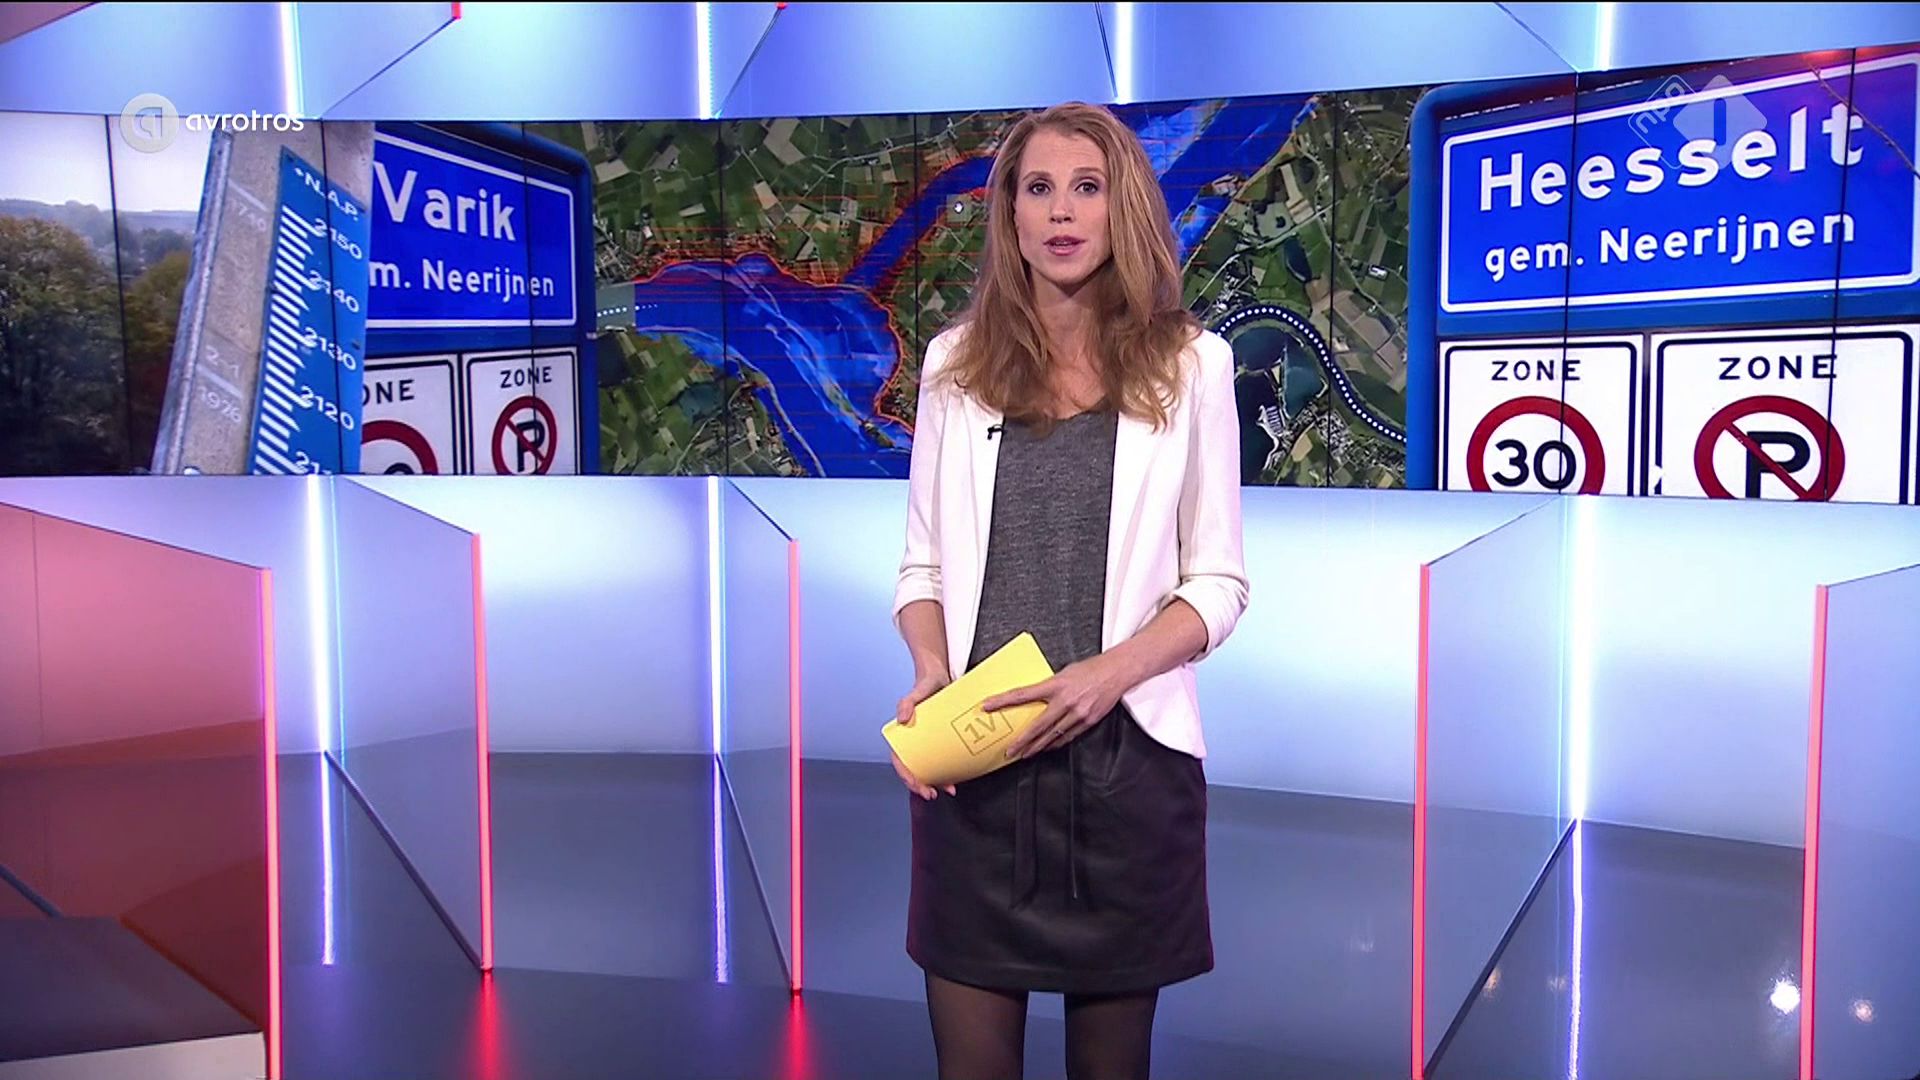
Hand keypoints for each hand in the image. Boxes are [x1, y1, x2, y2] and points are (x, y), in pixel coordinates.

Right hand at [893, 669, 956, 799]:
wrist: (941, 675)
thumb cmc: (927, 682)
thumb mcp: (918, 691)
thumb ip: (907, 702)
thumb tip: (901, 719)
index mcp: (903, 734)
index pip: (900, 761)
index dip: (907, 776)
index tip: (917, 785)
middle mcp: (913, 741)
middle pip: (914, 769)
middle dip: (921, 785)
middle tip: (932, 795)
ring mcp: (927, 742)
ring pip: (927, 768)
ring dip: (936, 782)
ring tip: (949, 790)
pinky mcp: (939, 740)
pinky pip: (940, 759)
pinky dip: (947, 770)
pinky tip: (956, 779)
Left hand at [985, 654, 1127, 760]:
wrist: (1116, 672)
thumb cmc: (1090, 669)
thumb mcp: (1064, 673)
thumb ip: (1050, 686)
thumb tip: (1036, 696)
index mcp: (1055, 685)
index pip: (1022, 694)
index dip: (1002, 701)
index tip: (987, 706)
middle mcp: (1065, 701)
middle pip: (1037, 726)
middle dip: (1021, 742)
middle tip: (1010, 751)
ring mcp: (1077, 713)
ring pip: (1052, 736)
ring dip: (1037, 748)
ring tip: (1026, 754)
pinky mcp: (1088, 721)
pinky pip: (1067, 737)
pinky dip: (1055, 743)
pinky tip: (1048, 747)